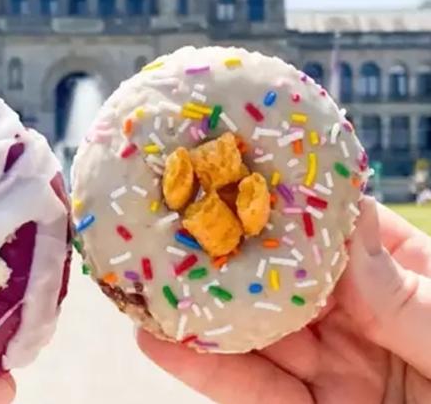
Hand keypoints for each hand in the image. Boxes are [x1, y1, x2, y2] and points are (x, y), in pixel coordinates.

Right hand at [137, 197, 430, 402]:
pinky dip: (207, 369)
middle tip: (174, 217)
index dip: (292, 200)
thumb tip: (339, 223)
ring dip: (203, 307)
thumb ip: (401, 295)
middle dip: (231, 250)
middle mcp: (366, 323)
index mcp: (411, 285)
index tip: (239, 170)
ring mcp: (336, 373)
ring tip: (148, 273)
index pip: (344, 230)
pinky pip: (254, 394)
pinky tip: (161, 341)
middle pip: (287, 277)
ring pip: (260, 333)